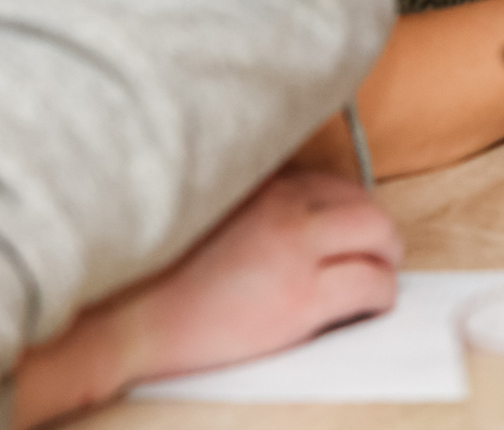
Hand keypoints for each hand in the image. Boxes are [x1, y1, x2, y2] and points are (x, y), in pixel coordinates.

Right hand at [14, 170, 400, 423]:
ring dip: (385, 256)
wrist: (117, 321)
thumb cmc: (142, 277)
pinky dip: (381, 293)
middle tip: (374, 252)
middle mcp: (281, 205)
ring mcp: (295, 249)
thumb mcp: (192, 211)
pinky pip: (370, 285)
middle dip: (375, 228)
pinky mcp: (301, 297)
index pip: (324, 182)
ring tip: (378, 275)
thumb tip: (266, 212)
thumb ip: (234, 201)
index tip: (341, 226)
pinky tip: (372, 303)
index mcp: (253, 182)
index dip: (342, 206)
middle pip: (361, 202)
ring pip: (377, 235)